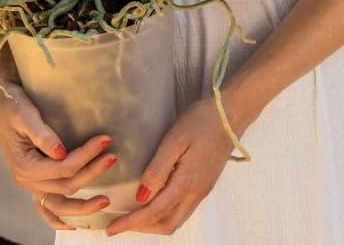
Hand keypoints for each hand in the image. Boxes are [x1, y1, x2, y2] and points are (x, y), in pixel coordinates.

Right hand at [0, 52, 118, 229]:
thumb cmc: (11, 104)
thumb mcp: (25, 115)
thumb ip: (43, 135)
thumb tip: (61, 153)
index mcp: (25, 166)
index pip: (64, 168)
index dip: (86, 156)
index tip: (104, 140)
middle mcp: (27, 180)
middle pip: (66, 185)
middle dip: (92, 172)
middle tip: (112, 157)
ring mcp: (30, 183)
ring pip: (60, 203)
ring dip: (82, 205)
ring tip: (105, 200)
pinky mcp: (35, 180)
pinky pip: (46, 208)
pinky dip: (58, 218)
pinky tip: (73, 224)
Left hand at [105, 97, 240, 236]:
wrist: (231, 114)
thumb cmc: (202, 121)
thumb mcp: (175, 141)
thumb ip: (157, 170)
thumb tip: (141, 197)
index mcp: (187, 183)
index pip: (154, 212)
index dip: (131, 223)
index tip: (112, 228)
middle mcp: (196, 193)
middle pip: (167, 224)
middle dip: (142, 228)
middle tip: (121, 223)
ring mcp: (203, 191)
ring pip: (176, 219)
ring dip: (154, 223)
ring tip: (134, 216)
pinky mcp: (205, 185)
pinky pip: (183, 209)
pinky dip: (165, 213)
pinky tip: (154, 202)